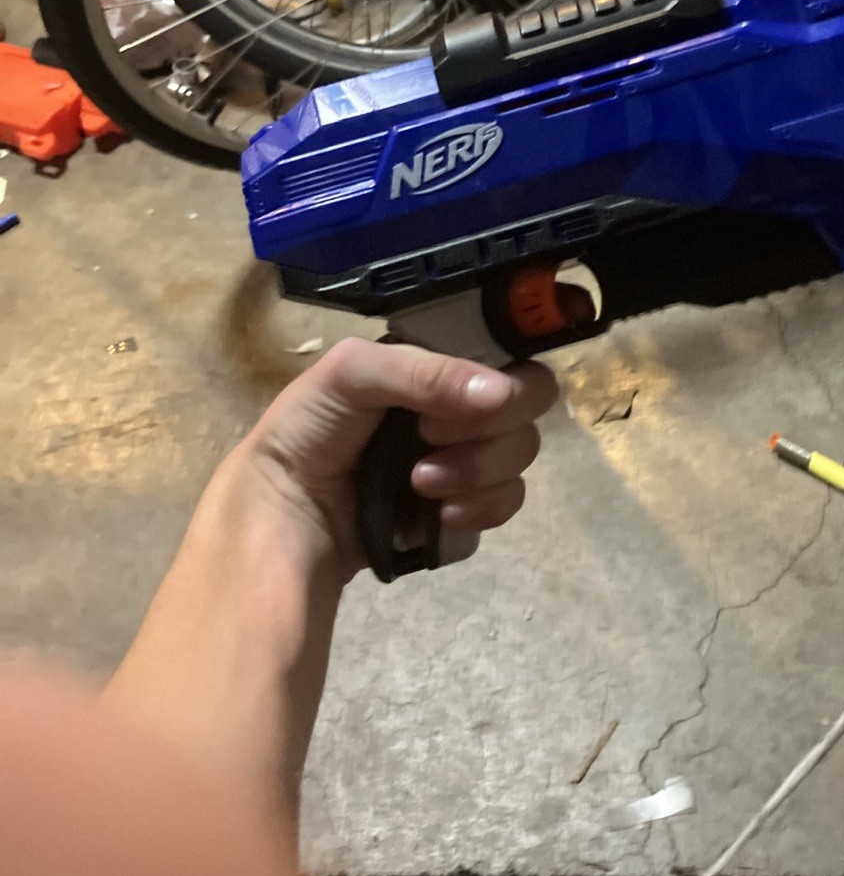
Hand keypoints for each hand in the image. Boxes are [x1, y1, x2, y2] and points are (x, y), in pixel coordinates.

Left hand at [233, 338, 557, 579]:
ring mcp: (468, 463)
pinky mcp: (465, 513)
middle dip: (487, 430)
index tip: (469, 399)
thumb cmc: (309, 428)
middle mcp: (462, 410)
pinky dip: (475, 513)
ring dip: (475, 472)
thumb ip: (426, 372)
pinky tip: (435, 517)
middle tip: (429, 438)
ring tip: (418, 483)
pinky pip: (503, 509)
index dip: (505, 380)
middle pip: (528, 411)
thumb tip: (501, 393)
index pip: (512, 358)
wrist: (284, 513)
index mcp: (442, 367)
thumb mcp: (353, 373)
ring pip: (519, 461)